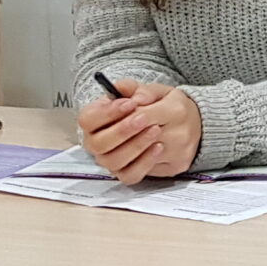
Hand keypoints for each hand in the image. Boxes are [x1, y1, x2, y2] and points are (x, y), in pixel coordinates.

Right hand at [76, 79, 202, 184]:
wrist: (179, 124)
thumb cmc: (157, 107)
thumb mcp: (151, 92)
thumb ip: (140, 90)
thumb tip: (135, 97)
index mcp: (96, 119)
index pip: (87, 119)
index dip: (106, 112)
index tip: (129, 104)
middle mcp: (99, 142)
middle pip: (98, 143)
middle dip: (121, 131)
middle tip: (143, 119)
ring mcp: (111, 160)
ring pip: (114, 161)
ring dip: (135, 145)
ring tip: (155, 130)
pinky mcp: (128, 173)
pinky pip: (130, 175)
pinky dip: (145, 162)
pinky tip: (158, 147)